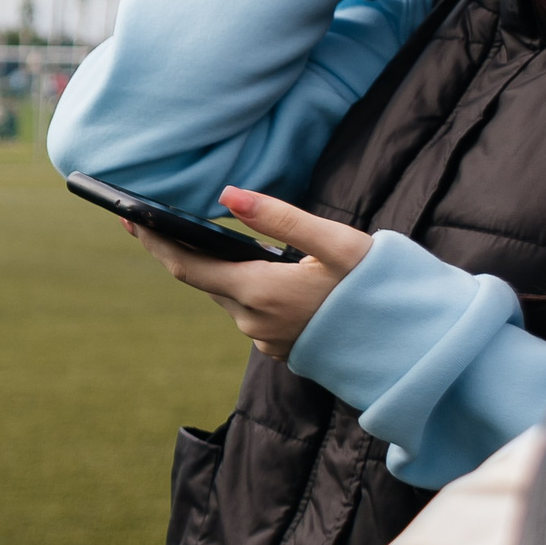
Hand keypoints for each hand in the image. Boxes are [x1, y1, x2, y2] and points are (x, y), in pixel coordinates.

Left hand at [126, 186, 372, 359]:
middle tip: (150, 220)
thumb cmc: (382, 288)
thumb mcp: (336, 242)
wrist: (417, 345)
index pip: (187, 267)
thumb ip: (281, 218)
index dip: (155, 242)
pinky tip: (254, 269)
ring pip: (230, 296)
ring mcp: (267, 340)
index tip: (128, 220)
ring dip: (220, 269)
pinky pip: (251, 311)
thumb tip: (229, 196)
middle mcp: (254, 322)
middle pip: (205, 281)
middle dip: (182, 250)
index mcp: (260, 293)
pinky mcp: (283, 348)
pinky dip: (245, 287)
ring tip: (203, 237)